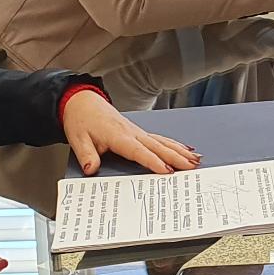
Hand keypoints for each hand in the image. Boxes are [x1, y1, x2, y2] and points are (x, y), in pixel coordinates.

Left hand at [62, 90, 201, 176]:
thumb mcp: (78, 139)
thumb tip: (91, 169)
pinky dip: (174, 144)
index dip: (153, 162)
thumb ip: (87, 155)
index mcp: (119, 136)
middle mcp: (132, 133)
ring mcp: (138, 131)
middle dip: (176, 157)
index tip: (166, 171)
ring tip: (195, 159)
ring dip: (180, 151)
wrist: (83, 103)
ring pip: (163, 142)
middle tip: (192, 167)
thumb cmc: (82, 120)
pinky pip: (160, 139)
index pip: (139, 151)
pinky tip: (185, 149)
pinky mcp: (139, 132)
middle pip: (158, 146)